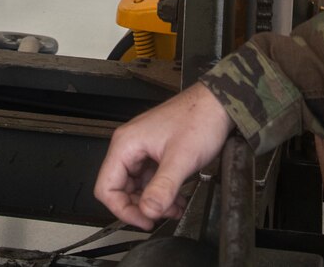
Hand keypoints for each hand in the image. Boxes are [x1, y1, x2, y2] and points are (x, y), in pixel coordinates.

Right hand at [93, 84, 235, 228]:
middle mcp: (130, 146)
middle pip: (120, 189)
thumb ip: (163, 187)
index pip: (106, 187)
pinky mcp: (155, 152)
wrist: (217, 103)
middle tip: (161, 214)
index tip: (144, 220)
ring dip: (153, 201)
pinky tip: (176, 199)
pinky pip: (150, 179)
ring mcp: (142, 149)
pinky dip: (161, 192)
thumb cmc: (199, 118)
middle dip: (141, 206)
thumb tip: (148, 211)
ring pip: (137, 186)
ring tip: (173, 208)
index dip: (122, 209)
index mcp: (126, 144)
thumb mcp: (181, 158)